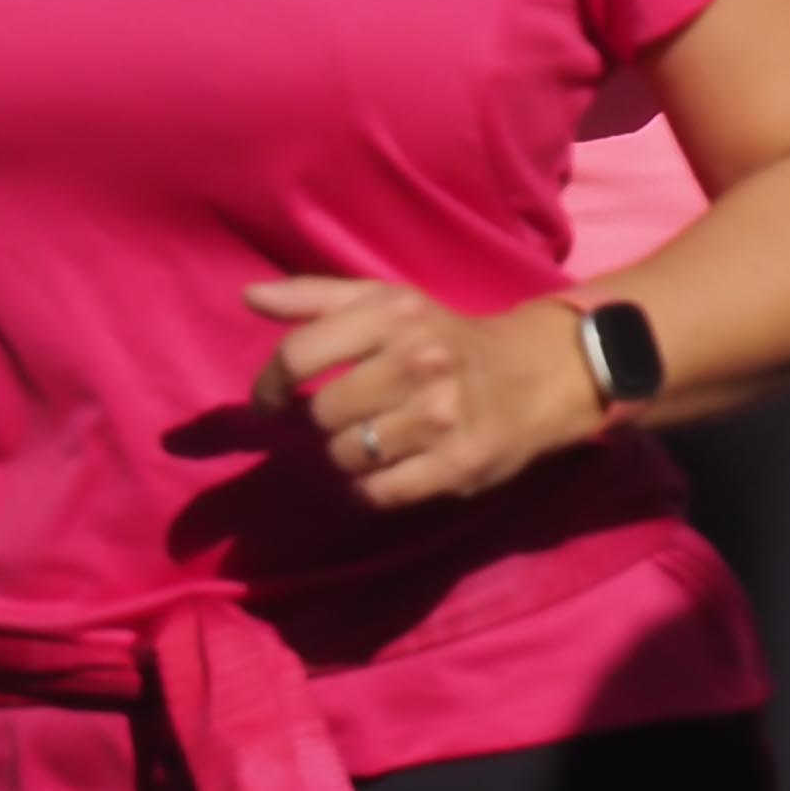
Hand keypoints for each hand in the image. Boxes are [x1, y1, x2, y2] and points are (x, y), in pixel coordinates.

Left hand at [247, 276, 603, 506]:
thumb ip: (316, 297)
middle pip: (322, 414)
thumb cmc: (447, 335)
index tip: (271, 401)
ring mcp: (441, 415)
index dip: (271, 385)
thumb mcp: (388, 302)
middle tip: (356, 413)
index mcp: (395, 314)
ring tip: (382, 438)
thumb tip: (248, 298)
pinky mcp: (458, 464)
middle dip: (330, 419)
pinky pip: (379, 493)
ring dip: (353, 454)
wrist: (541, 372)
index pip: (298, 356)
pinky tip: (396, 467)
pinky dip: (375, 487)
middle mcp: (419, 359)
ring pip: (347, 456)